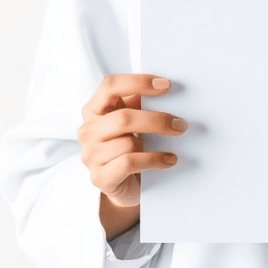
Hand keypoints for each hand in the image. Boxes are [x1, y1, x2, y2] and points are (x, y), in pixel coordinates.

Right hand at [77, 74, 185, 210]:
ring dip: (155, 145)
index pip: (110, 86)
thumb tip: (164, 88)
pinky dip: (154, 160)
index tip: (166, 85)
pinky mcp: (100, 178)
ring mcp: (91, 155)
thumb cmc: (129, 148)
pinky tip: (168, 160)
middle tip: (180, 124)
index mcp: (94, 110)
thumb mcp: (132, 122)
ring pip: (128, 143)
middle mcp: (88, 131)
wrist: (124, 185)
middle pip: (123, 118)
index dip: (138, 82)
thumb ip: (139, 104)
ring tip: (171, 147)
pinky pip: (130, 163)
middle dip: (157, 120)